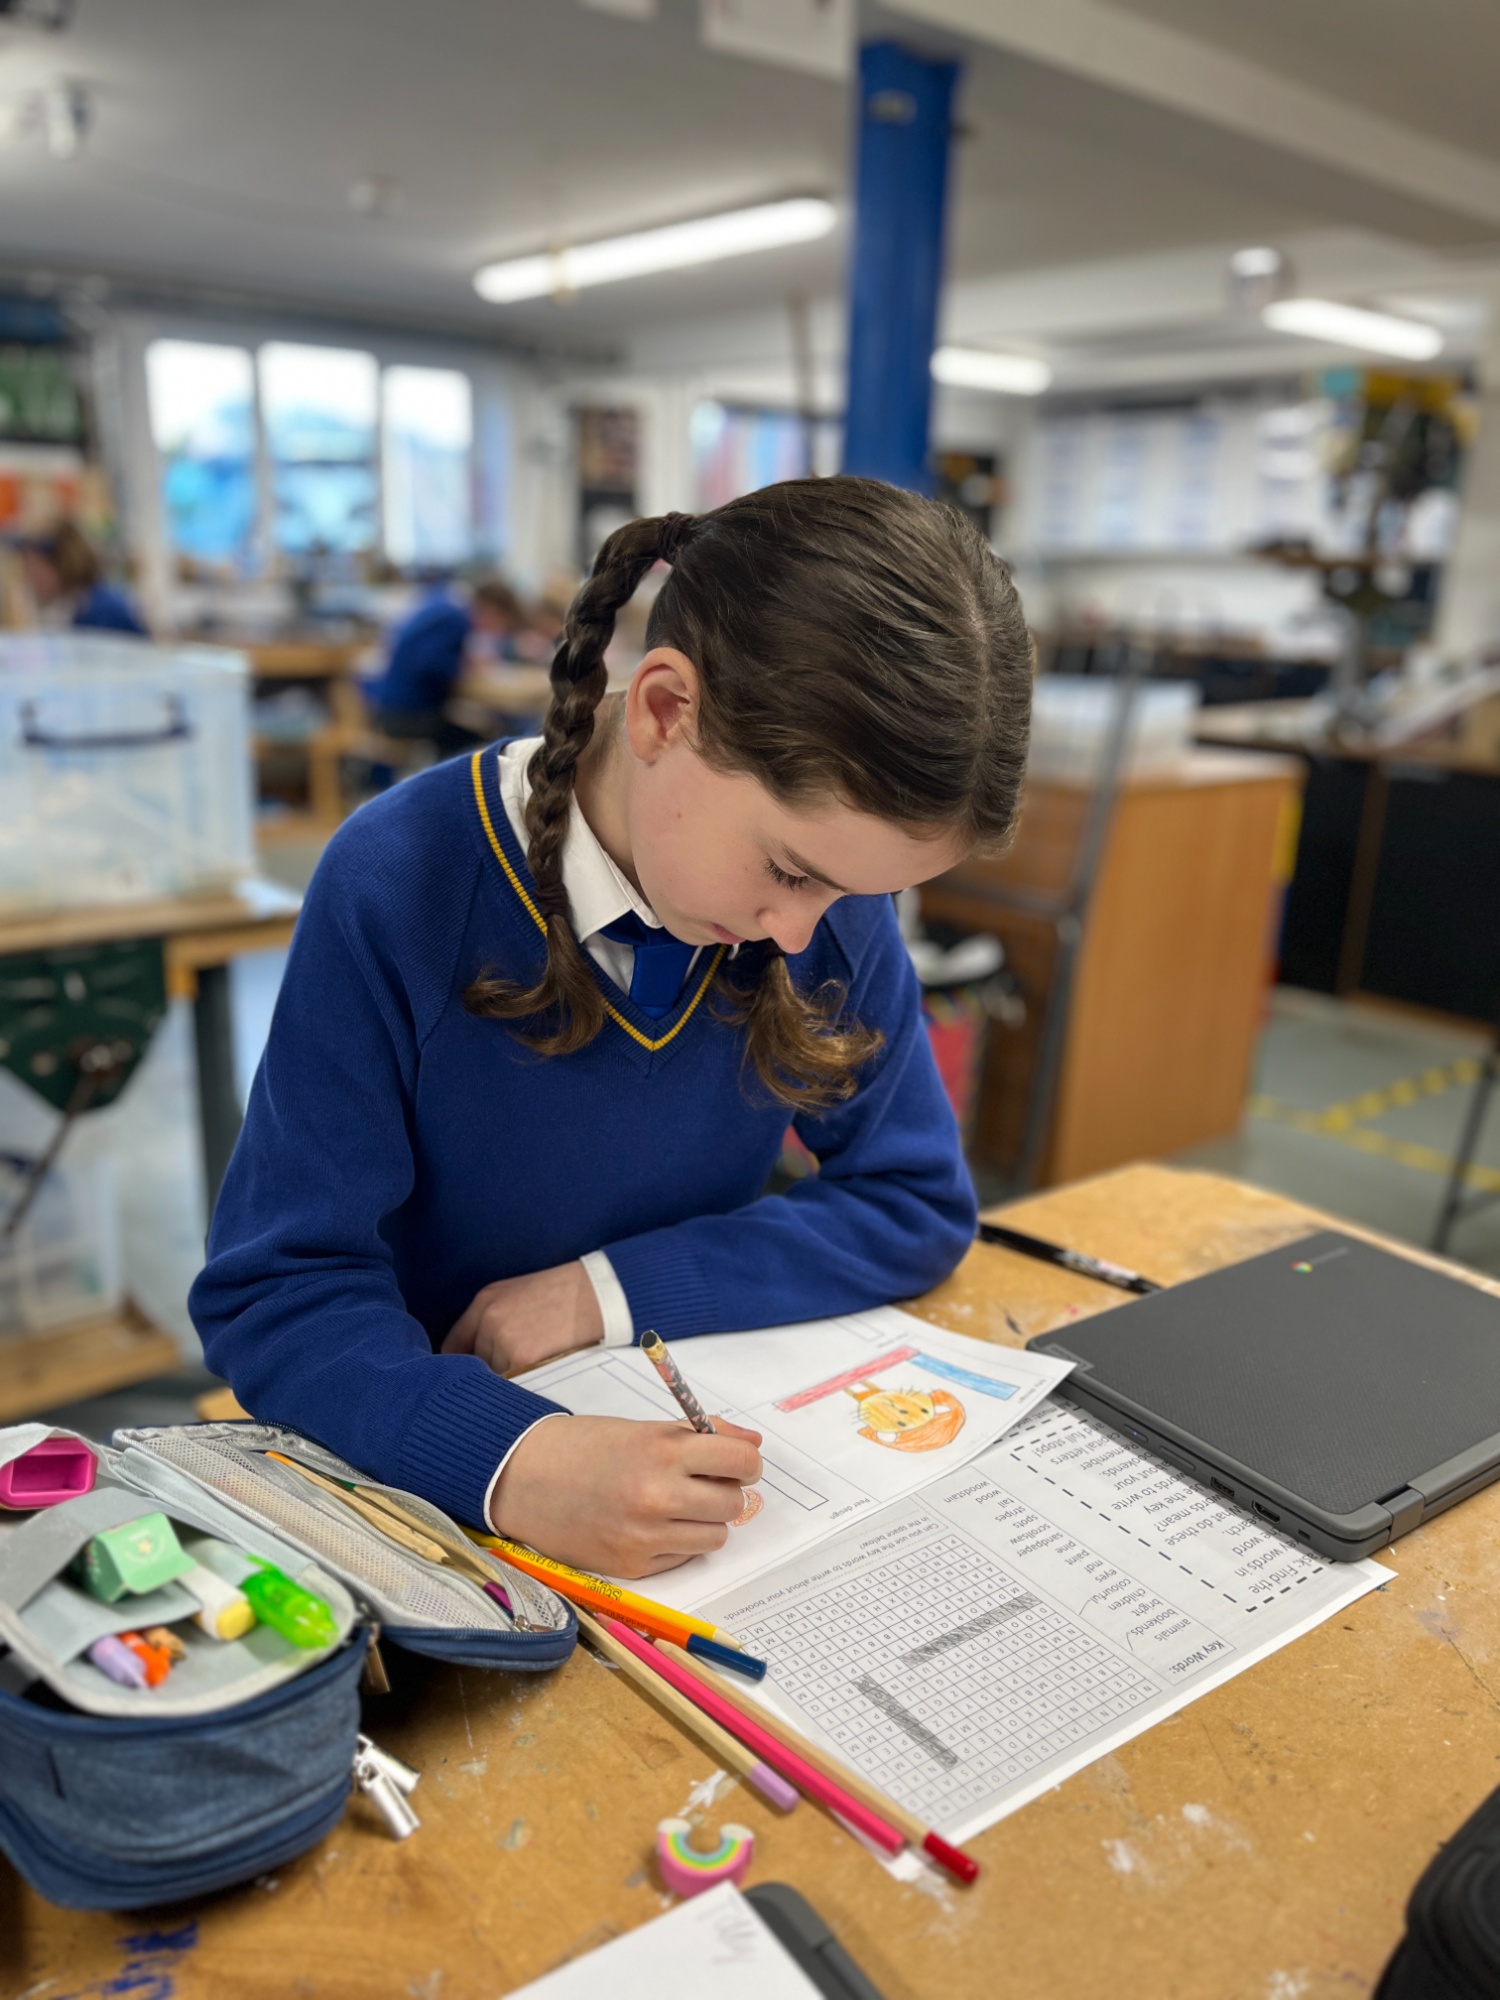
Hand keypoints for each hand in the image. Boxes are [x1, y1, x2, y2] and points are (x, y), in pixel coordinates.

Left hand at [442, 1261, 603, 1376]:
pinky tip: (543, 1369)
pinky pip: (513, 1383)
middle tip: (516, 1366)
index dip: (461, 1361)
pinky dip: (525, 1382)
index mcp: (485, 1301)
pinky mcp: (522, 1358)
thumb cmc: (563, 1294)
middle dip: (491, 1369)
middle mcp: (488, 1319)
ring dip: (510, 1377)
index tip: (468, 1372)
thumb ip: (494, 1318)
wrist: (596, 1294)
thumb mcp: (519, 1294)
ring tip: (537, 1362)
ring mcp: (503, 1339)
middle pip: (474, 1363)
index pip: (453, 1344)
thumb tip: (478, 1353)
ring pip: (495, 1376)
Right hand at [489, 1415, 763, 1577]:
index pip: (739, 1461)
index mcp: (663, 1452)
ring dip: (705, 1520)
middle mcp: (657, 1496)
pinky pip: (684, 1557)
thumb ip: (703, 1435)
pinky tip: (651, 1524)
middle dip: (725, 1491)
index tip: (741, 1463)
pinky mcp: (632, 1566)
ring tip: (675, 1504)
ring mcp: (645, 1536)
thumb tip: (753, 1444)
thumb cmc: (586, 1447)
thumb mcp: (645, 1429)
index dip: (747, 1462)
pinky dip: (678, 1541)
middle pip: (732, 1503)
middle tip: (703, 1482)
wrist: (525, 1478)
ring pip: (715, 1536)